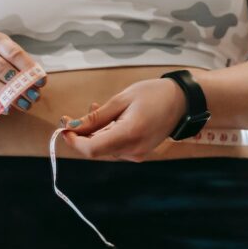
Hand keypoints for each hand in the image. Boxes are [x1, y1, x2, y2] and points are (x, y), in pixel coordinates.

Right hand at [0, 31, 45, 111]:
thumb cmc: (0, 67)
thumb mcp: (13, 62)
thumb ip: (25, 70)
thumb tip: (38, 83)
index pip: (13, 52)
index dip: (28, 68)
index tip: (42, 82)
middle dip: (18, 84)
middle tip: (33, 97)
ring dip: (8, 96)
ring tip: (24, 105)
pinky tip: (8, 108)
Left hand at [60, 78, 187, 161]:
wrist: (183, 101)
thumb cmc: (153, 94)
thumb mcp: (121, 100)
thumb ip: (96, 117)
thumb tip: (71, 127)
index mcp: (129, 135)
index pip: (91, 149)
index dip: (73, 141)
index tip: (64, 127)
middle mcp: (133, 150)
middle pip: (95, 150)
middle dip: (80, 135)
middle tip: (70, 116)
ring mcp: (137, 154)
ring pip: (103, 148)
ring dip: (92, 132)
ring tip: (94, 109)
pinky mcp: (139, 153)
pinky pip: (114, 147)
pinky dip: (104, 135)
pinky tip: (107, 119)